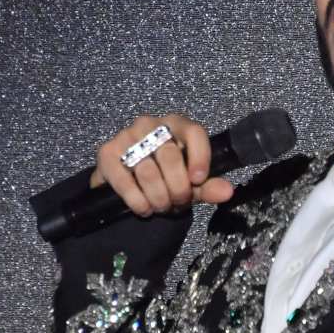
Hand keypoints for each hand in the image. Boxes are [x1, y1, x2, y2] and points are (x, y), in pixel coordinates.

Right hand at [90, 114, 234, 215]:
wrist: (131, 184)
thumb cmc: (166, 177)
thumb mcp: (191, 183)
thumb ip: (209, 186)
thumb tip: (227, 191)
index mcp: (177, 125)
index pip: (194, 132)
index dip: (199, 157)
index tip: (198, 180)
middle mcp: (151, 124)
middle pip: (171, 157)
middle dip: (177, 188)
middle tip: (177, 201)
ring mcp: (127, 136)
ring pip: (148, 172)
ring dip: (158, 197)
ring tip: (161, 206)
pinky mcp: (107, 152)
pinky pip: (124, 180)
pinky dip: (137, 200)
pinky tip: (143, 208)